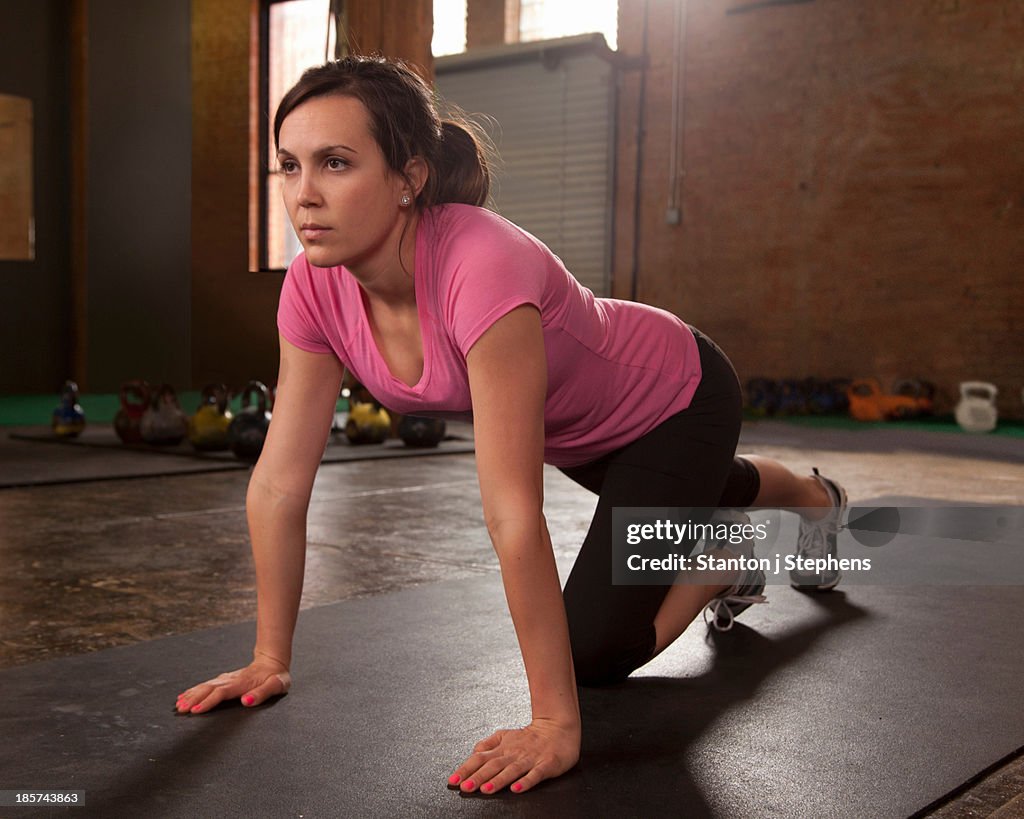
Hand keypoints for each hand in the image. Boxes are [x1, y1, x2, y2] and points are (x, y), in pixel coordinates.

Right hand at [174, 655, 290, 714]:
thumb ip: (262, 693)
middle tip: (180, 709)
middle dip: (193, 698)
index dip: (208, 701)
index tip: (195, 710)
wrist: (273, 661)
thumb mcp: (277, 685)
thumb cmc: (276, 676)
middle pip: (209, 688)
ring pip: (205, 686)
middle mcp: (231, 680)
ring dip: (191, 695)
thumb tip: (246, 701)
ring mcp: (226, 679)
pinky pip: (206, 685)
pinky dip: (194, 690)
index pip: (221, 693)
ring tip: (178, 705)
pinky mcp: (224, 680)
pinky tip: (184, 696)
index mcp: (242, 683)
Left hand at [449, 718, 580, 794]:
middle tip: (464, 787)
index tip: (453, 780)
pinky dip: (526, 782)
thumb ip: (488, 745)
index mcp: (503, 748)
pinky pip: (535, 774)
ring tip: (486, 789)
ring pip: (512, 770)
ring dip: (498, 780)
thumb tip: (472, 753)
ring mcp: (530, 759)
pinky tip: (517, 789)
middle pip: (493, 765)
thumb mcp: (506, 736)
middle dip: (478, 777)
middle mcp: (514, 753)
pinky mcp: (546, 765)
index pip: (481, 758)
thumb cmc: (531, 737)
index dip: (466, 769)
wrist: (560, 728)